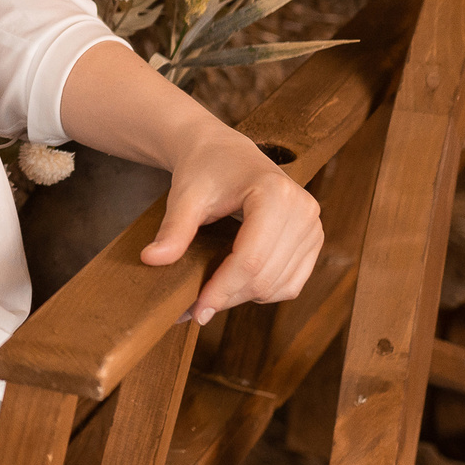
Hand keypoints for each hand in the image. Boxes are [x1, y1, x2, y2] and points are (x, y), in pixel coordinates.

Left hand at [141, 129, 323, 325]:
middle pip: (265, 277)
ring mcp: (313, 225)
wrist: (225, 152)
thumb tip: (151, 259)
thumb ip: (173, 229)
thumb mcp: (185, 196)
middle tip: (195, 311)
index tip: (196, 311)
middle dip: (228, 298)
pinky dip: (264, 292)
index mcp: (276, 194)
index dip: (222, 290)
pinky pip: (291, 284)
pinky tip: (236, 285)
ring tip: (212, 297)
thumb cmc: (205, 170)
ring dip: (244, 298)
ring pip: (279, 286)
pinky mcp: (313, 238)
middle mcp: (303, 210)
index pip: (250, 259)